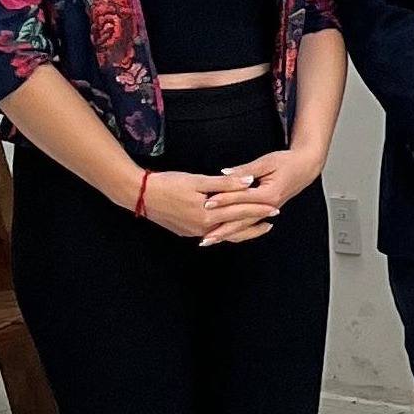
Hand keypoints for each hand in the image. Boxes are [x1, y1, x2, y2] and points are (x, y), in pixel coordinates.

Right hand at [125, 169, 260, 242]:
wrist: (138, 195)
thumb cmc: (168, 183)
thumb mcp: (198, 180)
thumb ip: (225, 183)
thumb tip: (249, 182)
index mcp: (207, 215)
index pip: (240, 212)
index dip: (258, 208)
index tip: (274, 207)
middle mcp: (202, 228)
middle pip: (236, 228)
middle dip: (255, 223)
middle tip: (272, 219)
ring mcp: (194, 232)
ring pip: (224, 233)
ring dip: (241, 229)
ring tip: (256, 225)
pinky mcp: (186, 231)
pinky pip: (212, 233)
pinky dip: (225, 230)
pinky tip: (231, 226)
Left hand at [199, 146, 322, 247]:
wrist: (305, 167)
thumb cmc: (288, 162)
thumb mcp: (266, 162)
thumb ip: (245, 170)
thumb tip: (226, 173)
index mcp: (270, 194)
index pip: (243, 198)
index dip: (224, 199)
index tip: (207, 202)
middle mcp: (270, 206)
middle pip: (242, 220)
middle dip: (222, 228)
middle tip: (204, 235)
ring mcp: (268, 211)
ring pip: (245, 226)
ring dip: (226, 233)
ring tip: (209, 240)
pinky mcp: (266, 211)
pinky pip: (249, 223)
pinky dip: (235, 230)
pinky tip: (224, 234)